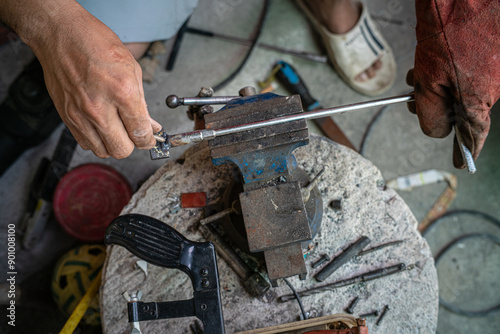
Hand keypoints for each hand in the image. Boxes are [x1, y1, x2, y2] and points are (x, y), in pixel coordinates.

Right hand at [30, 3, 160, 157]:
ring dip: (113, 144)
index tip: (150, 138)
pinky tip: (101, 126)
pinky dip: (96, 140)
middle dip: (133, 144)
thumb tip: (150, 124)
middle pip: (122, 150)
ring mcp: (80, 114)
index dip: (149, 139)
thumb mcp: (131, 68)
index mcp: (122, 92)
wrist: (60, 34)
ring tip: (117, 129)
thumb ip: (142, 102)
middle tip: (134, 133)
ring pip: (103, 151)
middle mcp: (99, 107)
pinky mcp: (66, 116)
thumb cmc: (95, 43)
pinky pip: (85, 143)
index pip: (140, 133)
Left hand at [407, 0, 498, 168]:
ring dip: (435, 86)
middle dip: (433, 106)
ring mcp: (491, 70)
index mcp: (478, 98)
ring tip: (417, 71)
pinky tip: (429, 60)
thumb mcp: (429, 78)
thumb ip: (432, 111)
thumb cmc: (447, 29)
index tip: (461, 164)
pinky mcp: (487, 55)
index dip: (465, 150)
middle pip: (459, 111)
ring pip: (458, 90)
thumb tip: (437, 133)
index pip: (473, 134)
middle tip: (412, 96)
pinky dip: (444, 73)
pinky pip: (465, 74)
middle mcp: (490, 88)